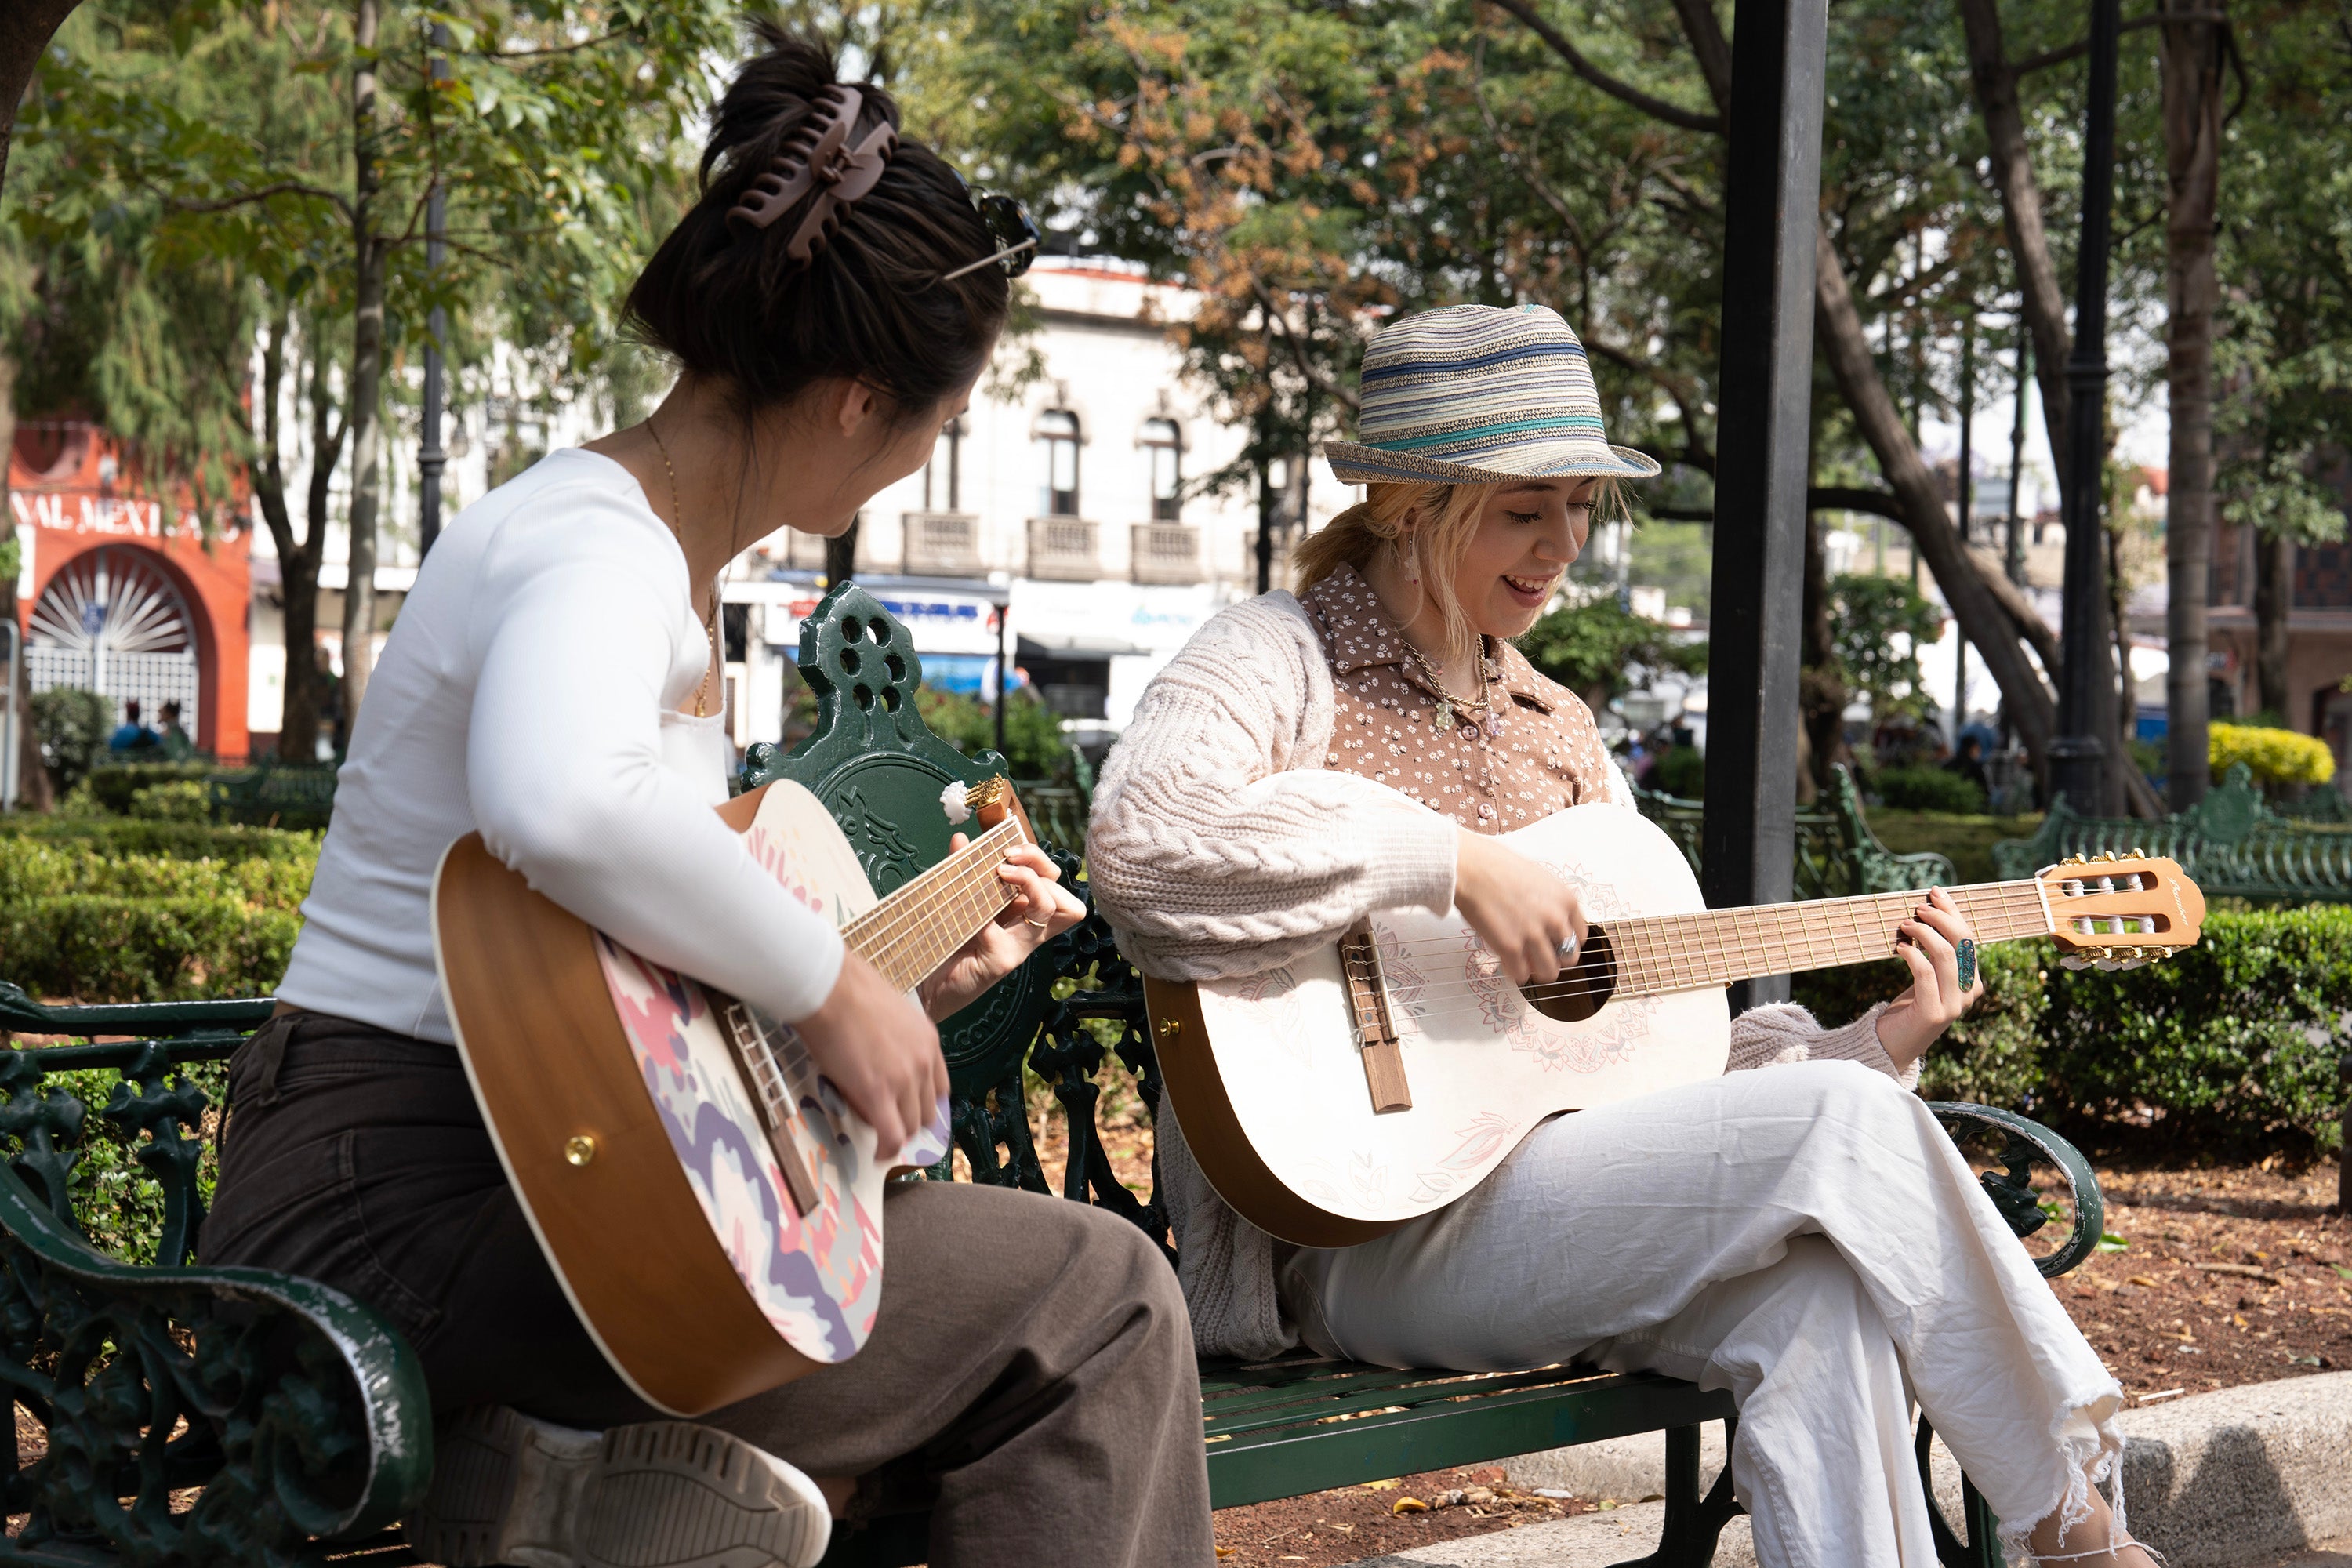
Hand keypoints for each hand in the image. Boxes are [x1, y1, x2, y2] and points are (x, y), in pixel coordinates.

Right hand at [794, 950, 945, 1161]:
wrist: (829, 987)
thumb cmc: (849, 991)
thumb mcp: (890, 1014)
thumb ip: (897, 1041)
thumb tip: (882, 1060)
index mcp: (928, 1041)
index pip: (938, 1087)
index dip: (921, 1103)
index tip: (906, 1109)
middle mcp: (924, 1062)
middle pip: (926, 1112)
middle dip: (907, 1121)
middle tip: (885, 1123)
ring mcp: (903, 1080)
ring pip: (909, 1127)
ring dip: (895, 1134)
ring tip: (876, 1134)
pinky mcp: (878, 1095)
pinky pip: (891, 1136)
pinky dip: (886, 1150)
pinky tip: (878, 1155)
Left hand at [919, 839, 1086, 1019]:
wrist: (923, 985)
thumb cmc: (943, 943)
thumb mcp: (958, 902)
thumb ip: (962, 872)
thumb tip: (961, 838)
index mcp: (1023, 917)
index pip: (1055, 883)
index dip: (1040, 861)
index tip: (1008, 849)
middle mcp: (1027, 933)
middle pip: (1066, 896)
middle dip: (1041, 867)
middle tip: (1006, 862)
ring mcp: (1017, 949)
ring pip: (1051, 910)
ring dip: (1030, 884)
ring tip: (1000, 875)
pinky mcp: (998, 964)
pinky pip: (1002, 934)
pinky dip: (984, 916)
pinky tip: (963, 913)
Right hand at [1453, 827, 1588, 986]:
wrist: (1472, 866)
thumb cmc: (1498, 866)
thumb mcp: (1539, 879)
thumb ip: (1550, 903)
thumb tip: (1548, 924)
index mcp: (1565, 900)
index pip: (1580, 937)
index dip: (1564, 942)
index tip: (1554, 943)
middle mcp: (1555, 919)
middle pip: (1568, 958)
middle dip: (1553, 958)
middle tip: (1538, 955)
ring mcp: (1533, 934)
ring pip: (1548, 972)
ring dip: (1535, 970)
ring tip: (1523, 962)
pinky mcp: (1510, 947)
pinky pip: (1521, 974)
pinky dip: (1514, 971)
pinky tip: (1506, 961)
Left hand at [1877, 887, 1984, 1070]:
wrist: (1892, 1045)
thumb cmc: (1909, 1006)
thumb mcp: (1928, 976)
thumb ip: (1936, 952)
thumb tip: (1930, 908)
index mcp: (1973, 981)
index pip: (1969, 938)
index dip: (1953, 912)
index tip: (1934, 893)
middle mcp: (1970, 992)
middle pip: (1962, 942)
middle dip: (1940, 918)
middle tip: (1917, 908)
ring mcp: (1954, 1005)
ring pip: (1945, 955)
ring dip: (1923, 933)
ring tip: (1905, 925)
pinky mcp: (1933, 1013)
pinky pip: (1925, 974)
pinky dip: (1912, 955)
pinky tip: (1899, 948)